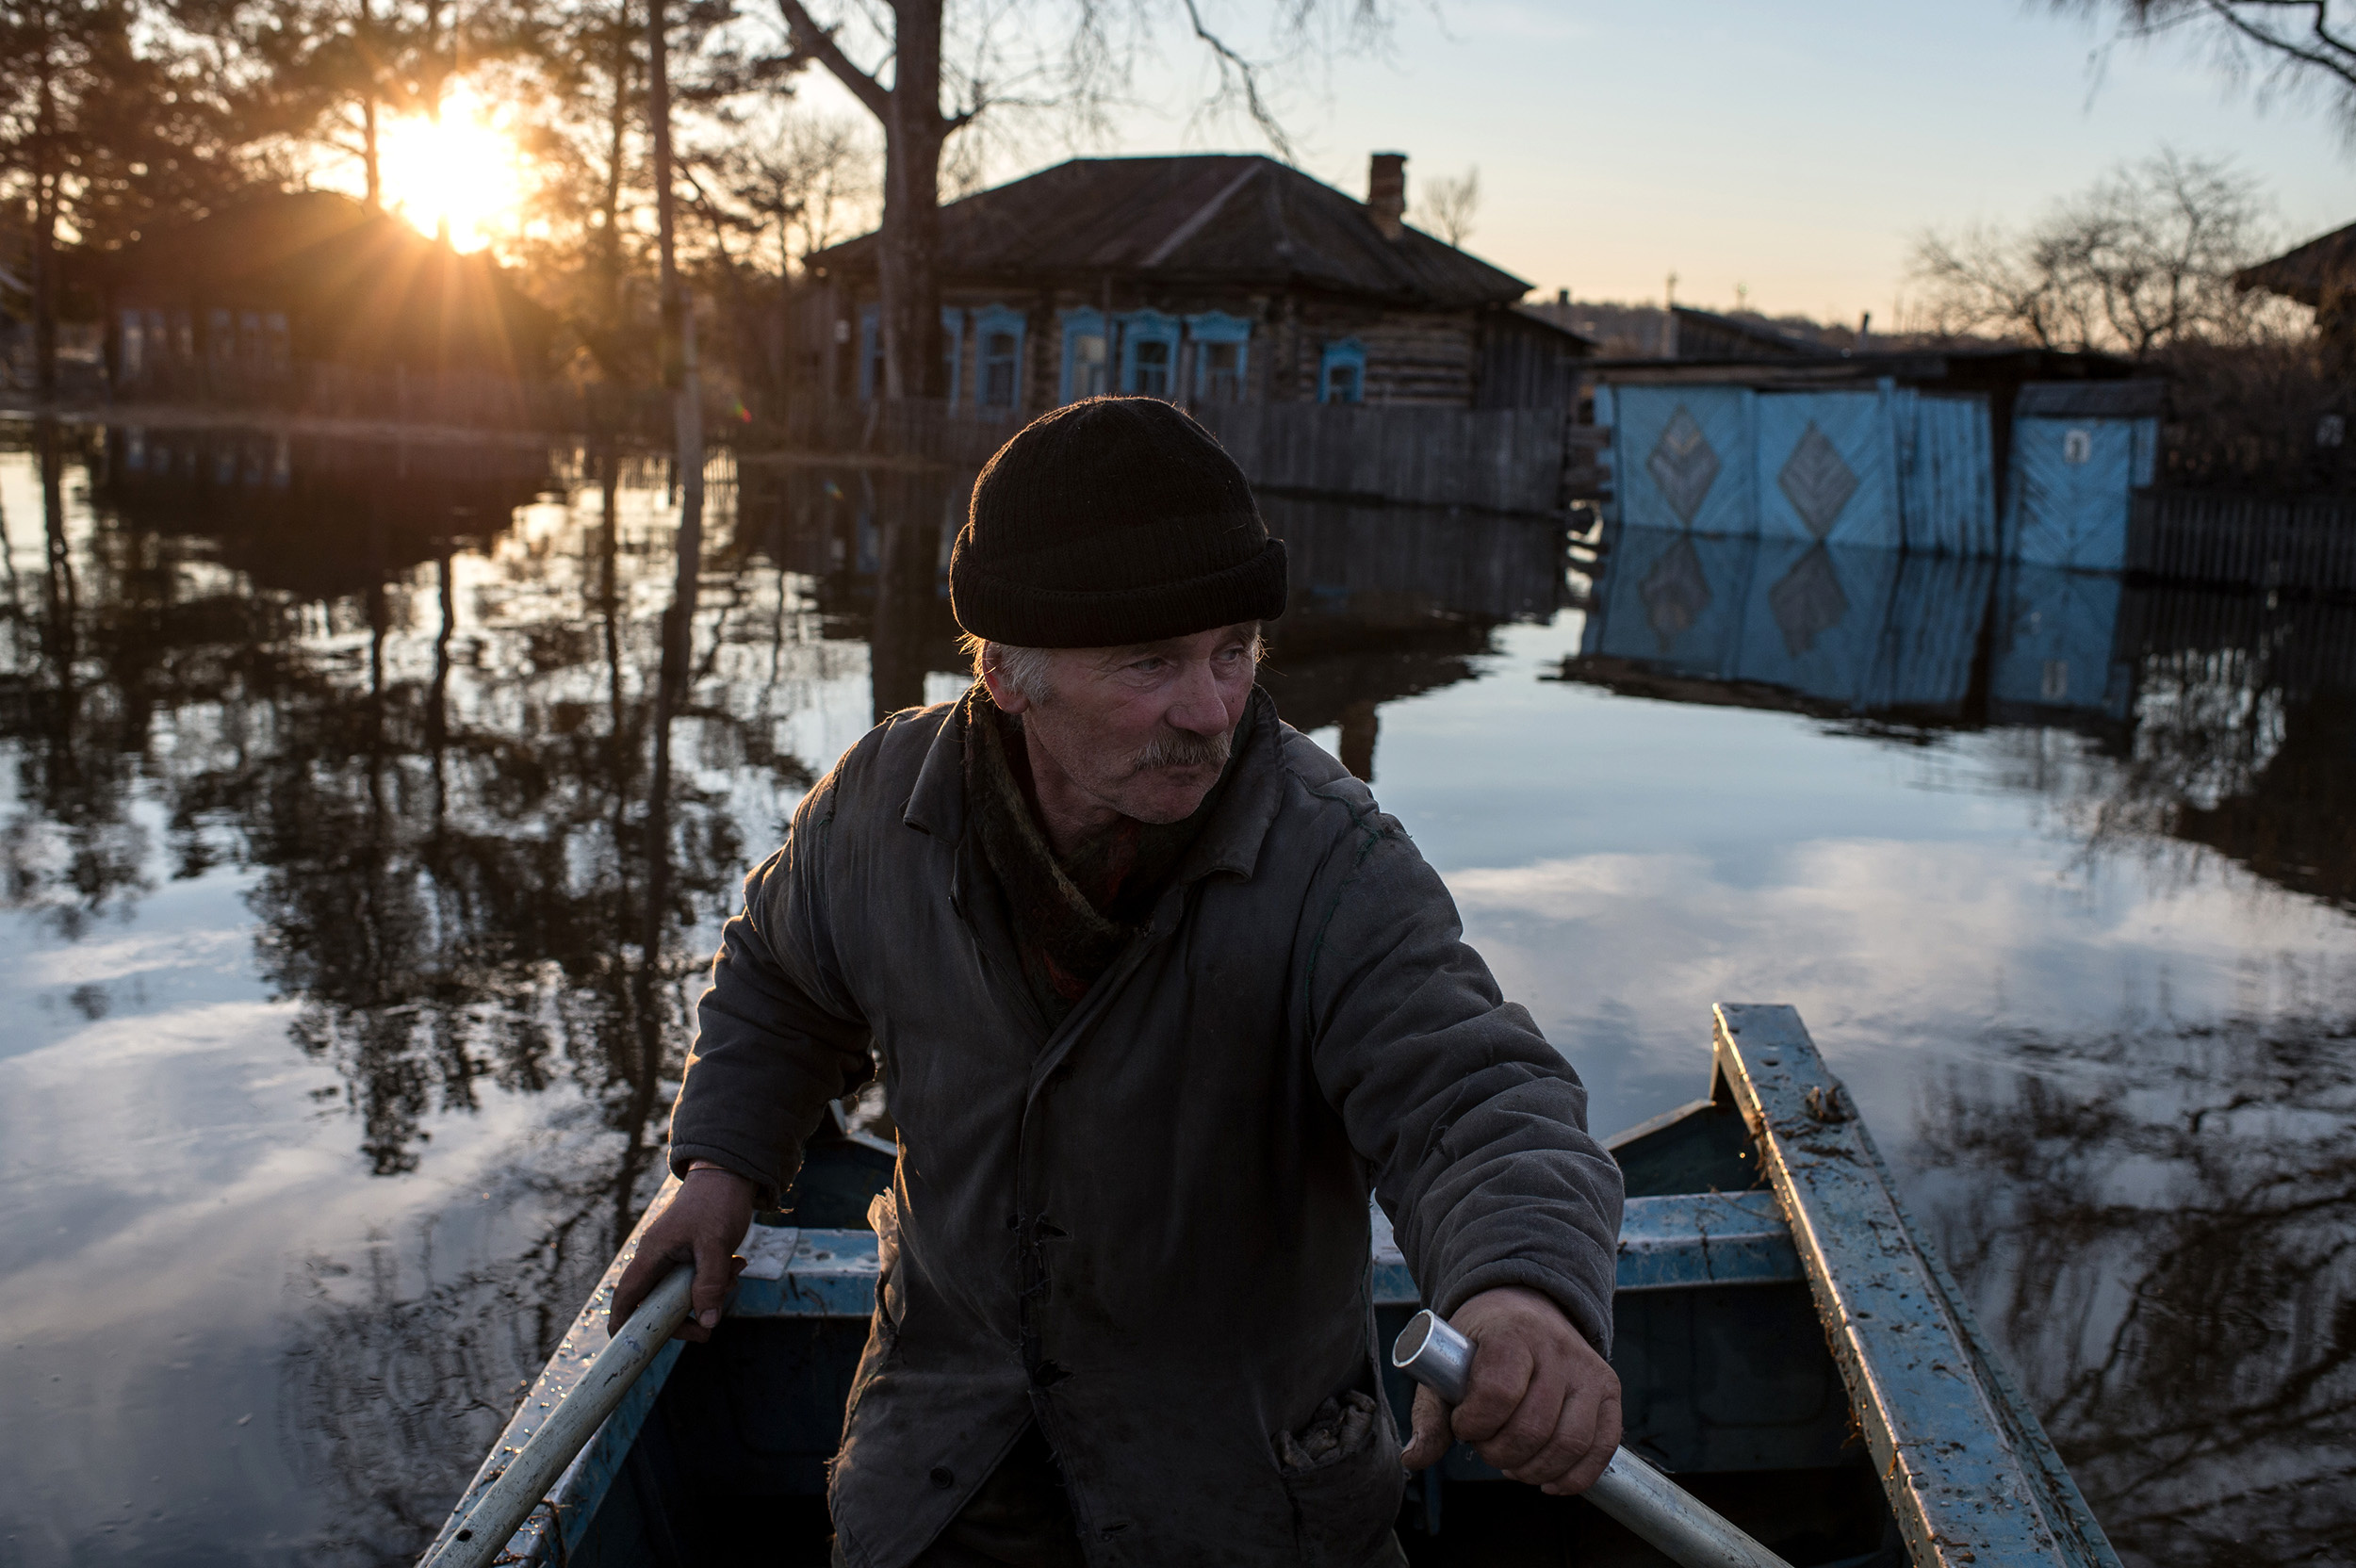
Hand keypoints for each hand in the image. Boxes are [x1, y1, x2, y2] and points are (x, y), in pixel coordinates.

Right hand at [608, 1167, 754, 1342]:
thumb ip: (710, 1284)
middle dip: (685, 1316)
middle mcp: (656, 1257)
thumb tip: (706, 1322)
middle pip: (657, 1304)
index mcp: (652, 1253)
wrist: (731, 1173)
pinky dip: (715, 1280)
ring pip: (681, 1293)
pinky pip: (696, 1280)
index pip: (627, 1295)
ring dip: (708, 1294)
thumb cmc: (718, 1203)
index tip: (626, 1348)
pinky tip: (737, 1265)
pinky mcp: (689, 1254)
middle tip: (710, 1325)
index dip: (622, 1323)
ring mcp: (672, 1256)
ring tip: (735, 1272)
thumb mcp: (717, 1246)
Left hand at [1399, 1285, 1621, 1494]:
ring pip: (1570, 1443)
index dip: (1474, 1423)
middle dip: (1499, 1453)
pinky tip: (1548, 1481)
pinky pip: (1602, 1447)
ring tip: (1511, 1463)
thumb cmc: (1482, 1341)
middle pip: (1533, 1427)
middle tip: (1485, 1446)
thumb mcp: (1447, 1364)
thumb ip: (1430, 1413)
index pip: (1498, 1392)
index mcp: (1512, 1333)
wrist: (1525, 1307)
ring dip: (1533, 1469)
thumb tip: (1414, 1459)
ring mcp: (1589, 1370)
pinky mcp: (1609, 1390)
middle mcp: (1558, 1349)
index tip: (1462, 1424)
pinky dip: (1575, 1476)